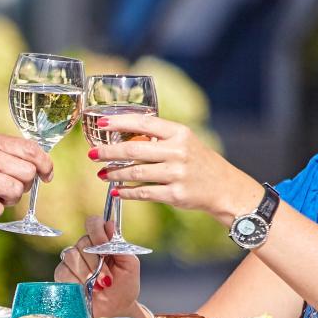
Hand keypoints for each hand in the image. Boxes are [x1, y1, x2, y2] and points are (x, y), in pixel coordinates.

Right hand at [55, 216, 142, 317]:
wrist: (116, 311)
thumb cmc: (124, 288)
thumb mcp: (130, 265)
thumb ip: (120, 245)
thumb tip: (110, 225)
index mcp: (102, 242)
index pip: (93, 223)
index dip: (96, 231)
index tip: (104, 245)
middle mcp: (85, 249)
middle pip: (82, 242)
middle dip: (97, 262)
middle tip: (108, 279)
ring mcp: (72, 262)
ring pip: (71, 256)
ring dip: (88, 274)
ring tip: (99, 287)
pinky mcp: (62, 277)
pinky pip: (62, 271)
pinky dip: (76, 282)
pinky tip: (86, 291)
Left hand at [91, 110, 259, 219]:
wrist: (225, 188)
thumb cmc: (200, 162)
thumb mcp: (185, 141)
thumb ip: (160, 137)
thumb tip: (124, 134)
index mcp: (179, 133)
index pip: (143, 123)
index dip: (119, 122)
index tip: (101, 123)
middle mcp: (178, 152)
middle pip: (134, 150)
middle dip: (108, 152)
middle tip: (92, 154)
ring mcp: (177, 174)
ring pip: (136, 173)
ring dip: (114, 174)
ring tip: (101, 173)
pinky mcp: (175, 194)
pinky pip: (144, 193)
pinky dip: (126, 192)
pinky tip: (116, 190)